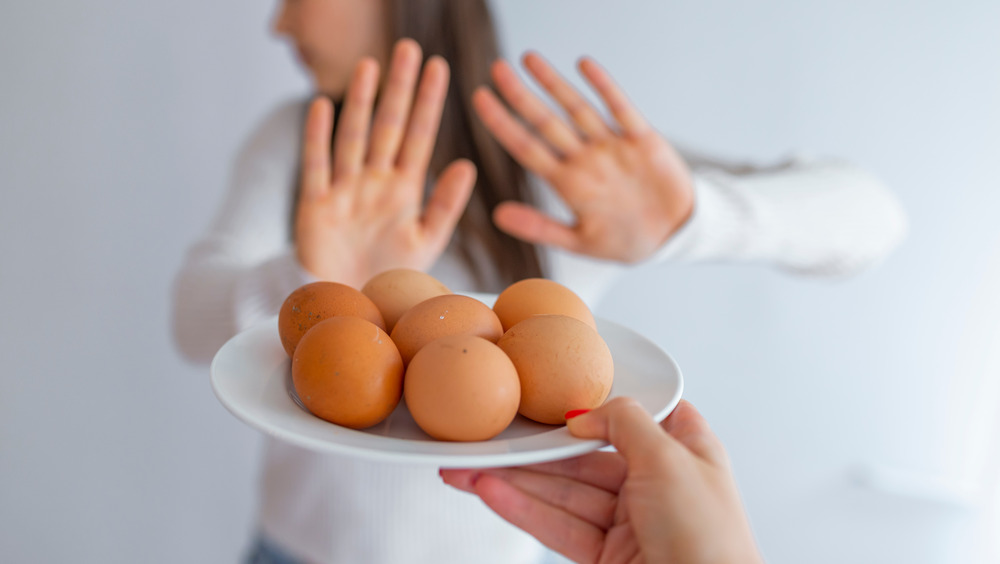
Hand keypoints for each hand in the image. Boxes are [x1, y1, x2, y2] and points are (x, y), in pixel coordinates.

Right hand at [295, 39, 476, 287]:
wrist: (351, 308)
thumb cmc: (391, 279)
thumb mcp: (426, 242)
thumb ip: (445, 205)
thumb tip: (467, 165)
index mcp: (405, 190)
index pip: (420, 136)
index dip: (430, 102)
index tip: (440, 67)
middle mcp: (375, 182)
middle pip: (388, 125)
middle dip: (398, 88)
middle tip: (408, 48)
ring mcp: (344, 191)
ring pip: (353, 137)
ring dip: (359, 102)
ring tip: (369, 65)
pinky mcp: (315, 206)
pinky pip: (316, 166)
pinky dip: (318, 138)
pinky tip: (322, 106)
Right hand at [441, 399, 762, 563]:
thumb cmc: (712, 543)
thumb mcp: (672, 459)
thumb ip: (625, 422)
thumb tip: (586, 413)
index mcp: (686, 451)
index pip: (632, 416)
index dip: (591, 407)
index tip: (548, 399)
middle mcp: (657, 484)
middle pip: (583, 458)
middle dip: (533, 452)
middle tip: (490, 441)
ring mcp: (630, 524)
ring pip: (563, 494)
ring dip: (514, 482)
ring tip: (471, 469)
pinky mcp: (607, 557)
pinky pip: (558, 526)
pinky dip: (523, 510)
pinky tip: (492, 493)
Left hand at [474, 53, 693, 263]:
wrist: (675, 235)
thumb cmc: (625, 240)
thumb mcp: (580, 241)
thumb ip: (539, 227)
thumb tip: (497, 216)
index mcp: (568, 183)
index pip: (526, 148)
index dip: (502, 124)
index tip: (480, 99)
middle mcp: (585, 159)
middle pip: (546, 121)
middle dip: (520, 95)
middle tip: (496, 68)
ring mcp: (612, 146)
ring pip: (577, 108)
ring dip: (554, 83)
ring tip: (528, 58)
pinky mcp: (642, 140)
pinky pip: (621, 108)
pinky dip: (604, 87)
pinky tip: (584, 65)